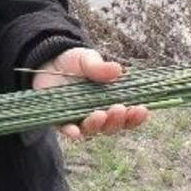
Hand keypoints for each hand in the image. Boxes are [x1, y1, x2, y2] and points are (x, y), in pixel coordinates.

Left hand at [32, 47, 148, 141]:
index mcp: (110, 101)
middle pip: (112, 126)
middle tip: (119, 108)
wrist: (48, 61)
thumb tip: (117, 70)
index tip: (142, 109)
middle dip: (118, 120)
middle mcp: (98, 114)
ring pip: (93, 130)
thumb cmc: (74, 62)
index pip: (128, 115)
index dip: (136, 116)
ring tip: (100, 114)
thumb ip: (100, 67)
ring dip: (98, 125)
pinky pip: (68, 130)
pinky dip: (72, 132)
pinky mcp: (60, 120)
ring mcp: (80, 119)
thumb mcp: (87, 59)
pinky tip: (75, 131)